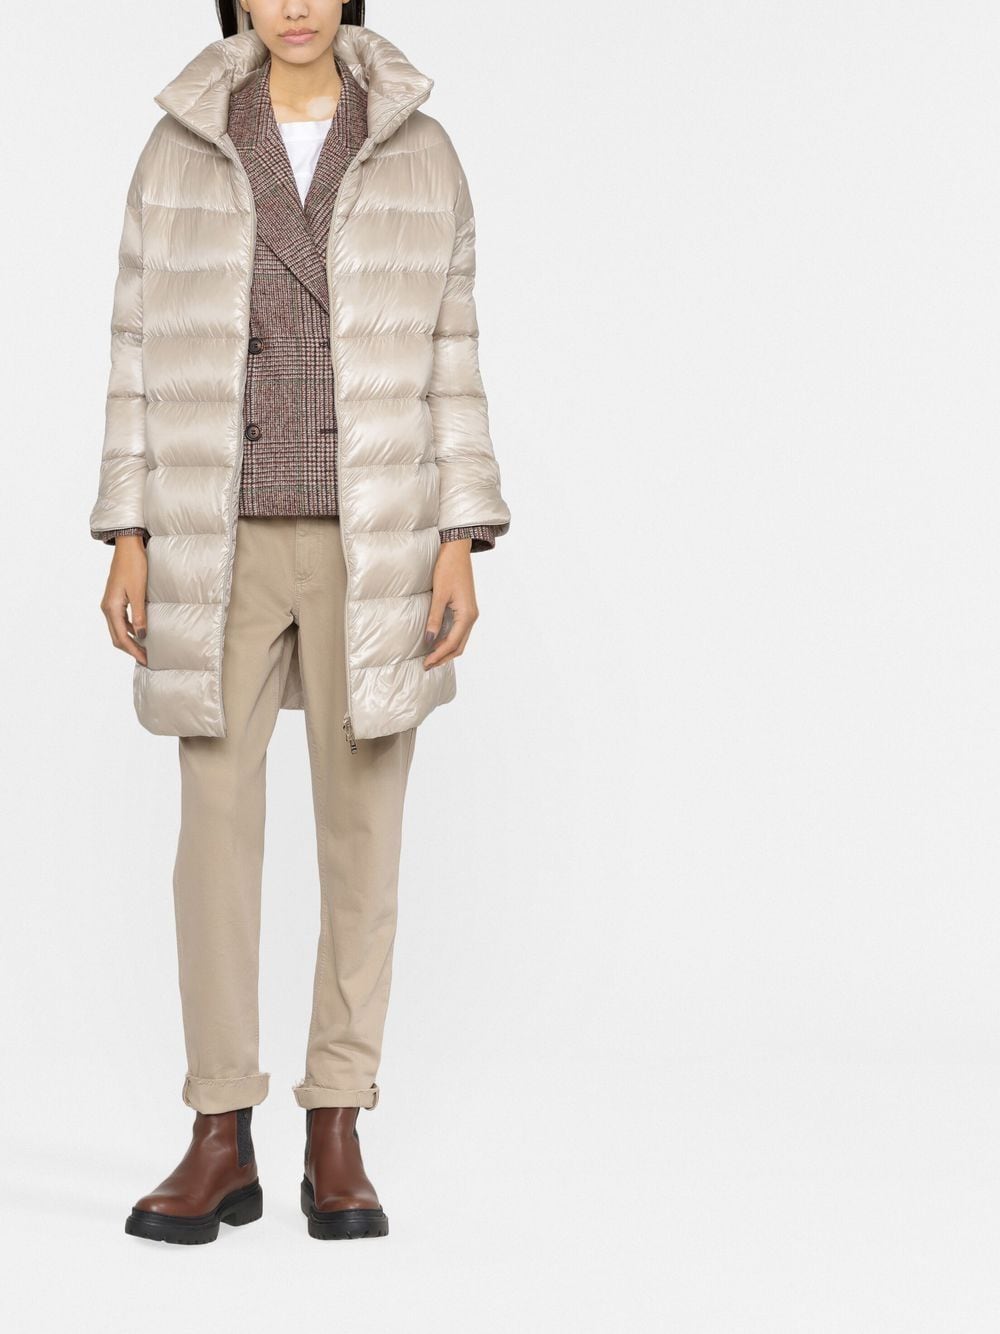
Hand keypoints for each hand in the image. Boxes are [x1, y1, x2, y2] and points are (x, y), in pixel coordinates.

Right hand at [100, 534, 147, 665]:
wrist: (128, 547)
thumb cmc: (134, 566)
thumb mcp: (139, 592)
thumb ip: (140, 615)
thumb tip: (142, 635)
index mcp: (111, 608)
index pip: (121, 637)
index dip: (133, 651)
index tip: (145, 660)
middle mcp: (107, 608)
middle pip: (117, 637)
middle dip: (131, 649)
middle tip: (146, 659)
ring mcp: (110, 604)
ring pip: (118, 629)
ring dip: (130, 640)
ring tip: (145, 648)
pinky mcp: (116, 599)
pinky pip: (121, 620)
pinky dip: (130, 629)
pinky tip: (142, 632)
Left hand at [423, 539, 478, 668]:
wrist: (457, 550)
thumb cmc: (448, 568)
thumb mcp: (439, 594)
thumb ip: (434, 618)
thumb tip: (429, 640)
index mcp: (467, 615)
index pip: (452, 643)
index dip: (438, 655)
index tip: (425, 663)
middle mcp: (471, 617)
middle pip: (458, 646)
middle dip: (443, 657)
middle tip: (426, 665)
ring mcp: (470, 613)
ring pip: (459, 640)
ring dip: (446, 651)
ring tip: (430, 658)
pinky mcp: (465, 609)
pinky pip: (458, 631)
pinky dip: (448, 640)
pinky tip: (437, 642)